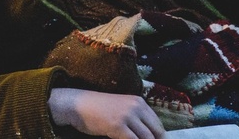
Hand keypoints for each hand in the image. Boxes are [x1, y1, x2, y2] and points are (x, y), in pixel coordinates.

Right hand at [49, 88, 165, 138]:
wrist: (77, 105)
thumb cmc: (97, 110)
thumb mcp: (121, 109)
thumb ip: (135, 119)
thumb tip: (148, 136)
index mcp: (139, 102)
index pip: (158, 124)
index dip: (160, 138)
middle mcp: (136, 107)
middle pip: (156, 132)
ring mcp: (127, 116)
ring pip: (147, 138)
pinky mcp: (118, 126)